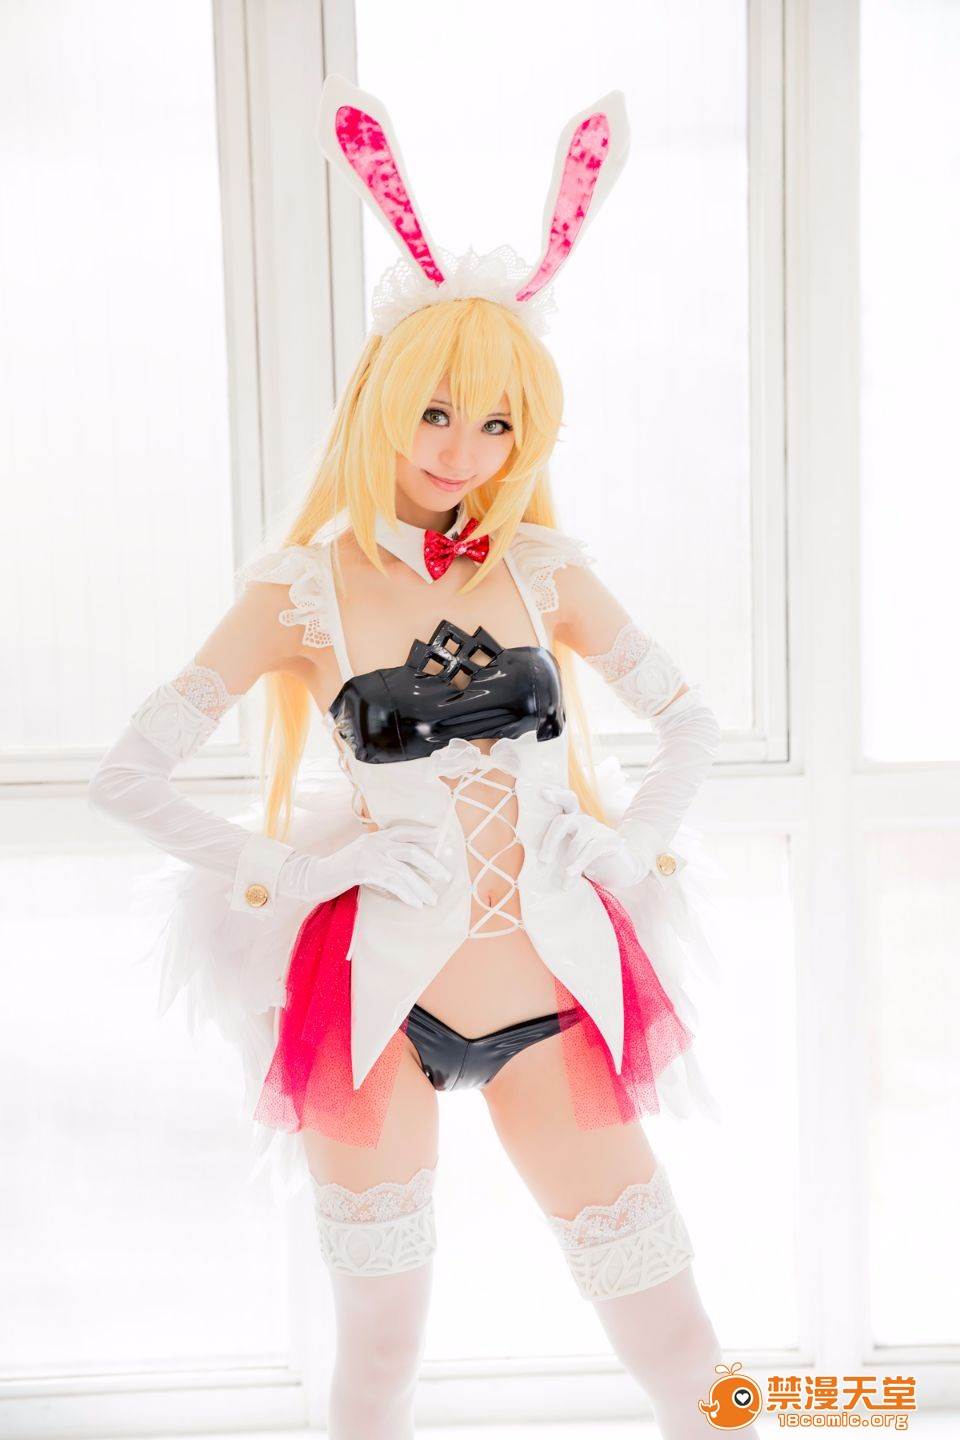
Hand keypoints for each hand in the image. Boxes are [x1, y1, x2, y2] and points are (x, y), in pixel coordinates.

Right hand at [278, 822, 451, 908]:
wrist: (313, 876)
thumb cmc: (340, 870)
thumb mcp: (363, 855)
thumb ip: (382, 856)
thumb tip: (406, 868)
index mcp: (377, 835)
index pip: (407, 830)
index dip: (426, 834)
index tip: (444, 842)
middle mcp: (376, 841)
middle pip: (411, 850)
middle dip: (431, 864)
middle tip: (446, 876)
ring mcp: (370, 853)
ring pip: (404, 870)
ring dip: (421, 886)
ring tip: (432, 899)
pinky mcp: (364, 869)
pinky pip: (392, 882)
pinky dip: (406, 893)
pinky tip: (415, 903)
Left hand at [539, 785, 647, 889]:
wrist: (619, 864)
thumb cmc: (587, 856)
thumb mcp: (571, 848)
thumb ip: (558, 848)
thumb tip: (540, 861)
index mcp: (573, 818)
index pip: (566, 801)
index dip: (556, 795)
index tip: (543, 793)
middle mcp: (584, 820)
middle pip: (563, 821)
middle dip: (551, 839)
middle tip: (543, 860)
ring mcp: (598, 828)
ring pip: (577, 843)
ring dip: (568, 865)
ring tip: (564, 883)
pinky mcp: (610, 839)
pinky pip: (591, 851)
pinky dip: (579, 864)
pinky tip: (571, 875)